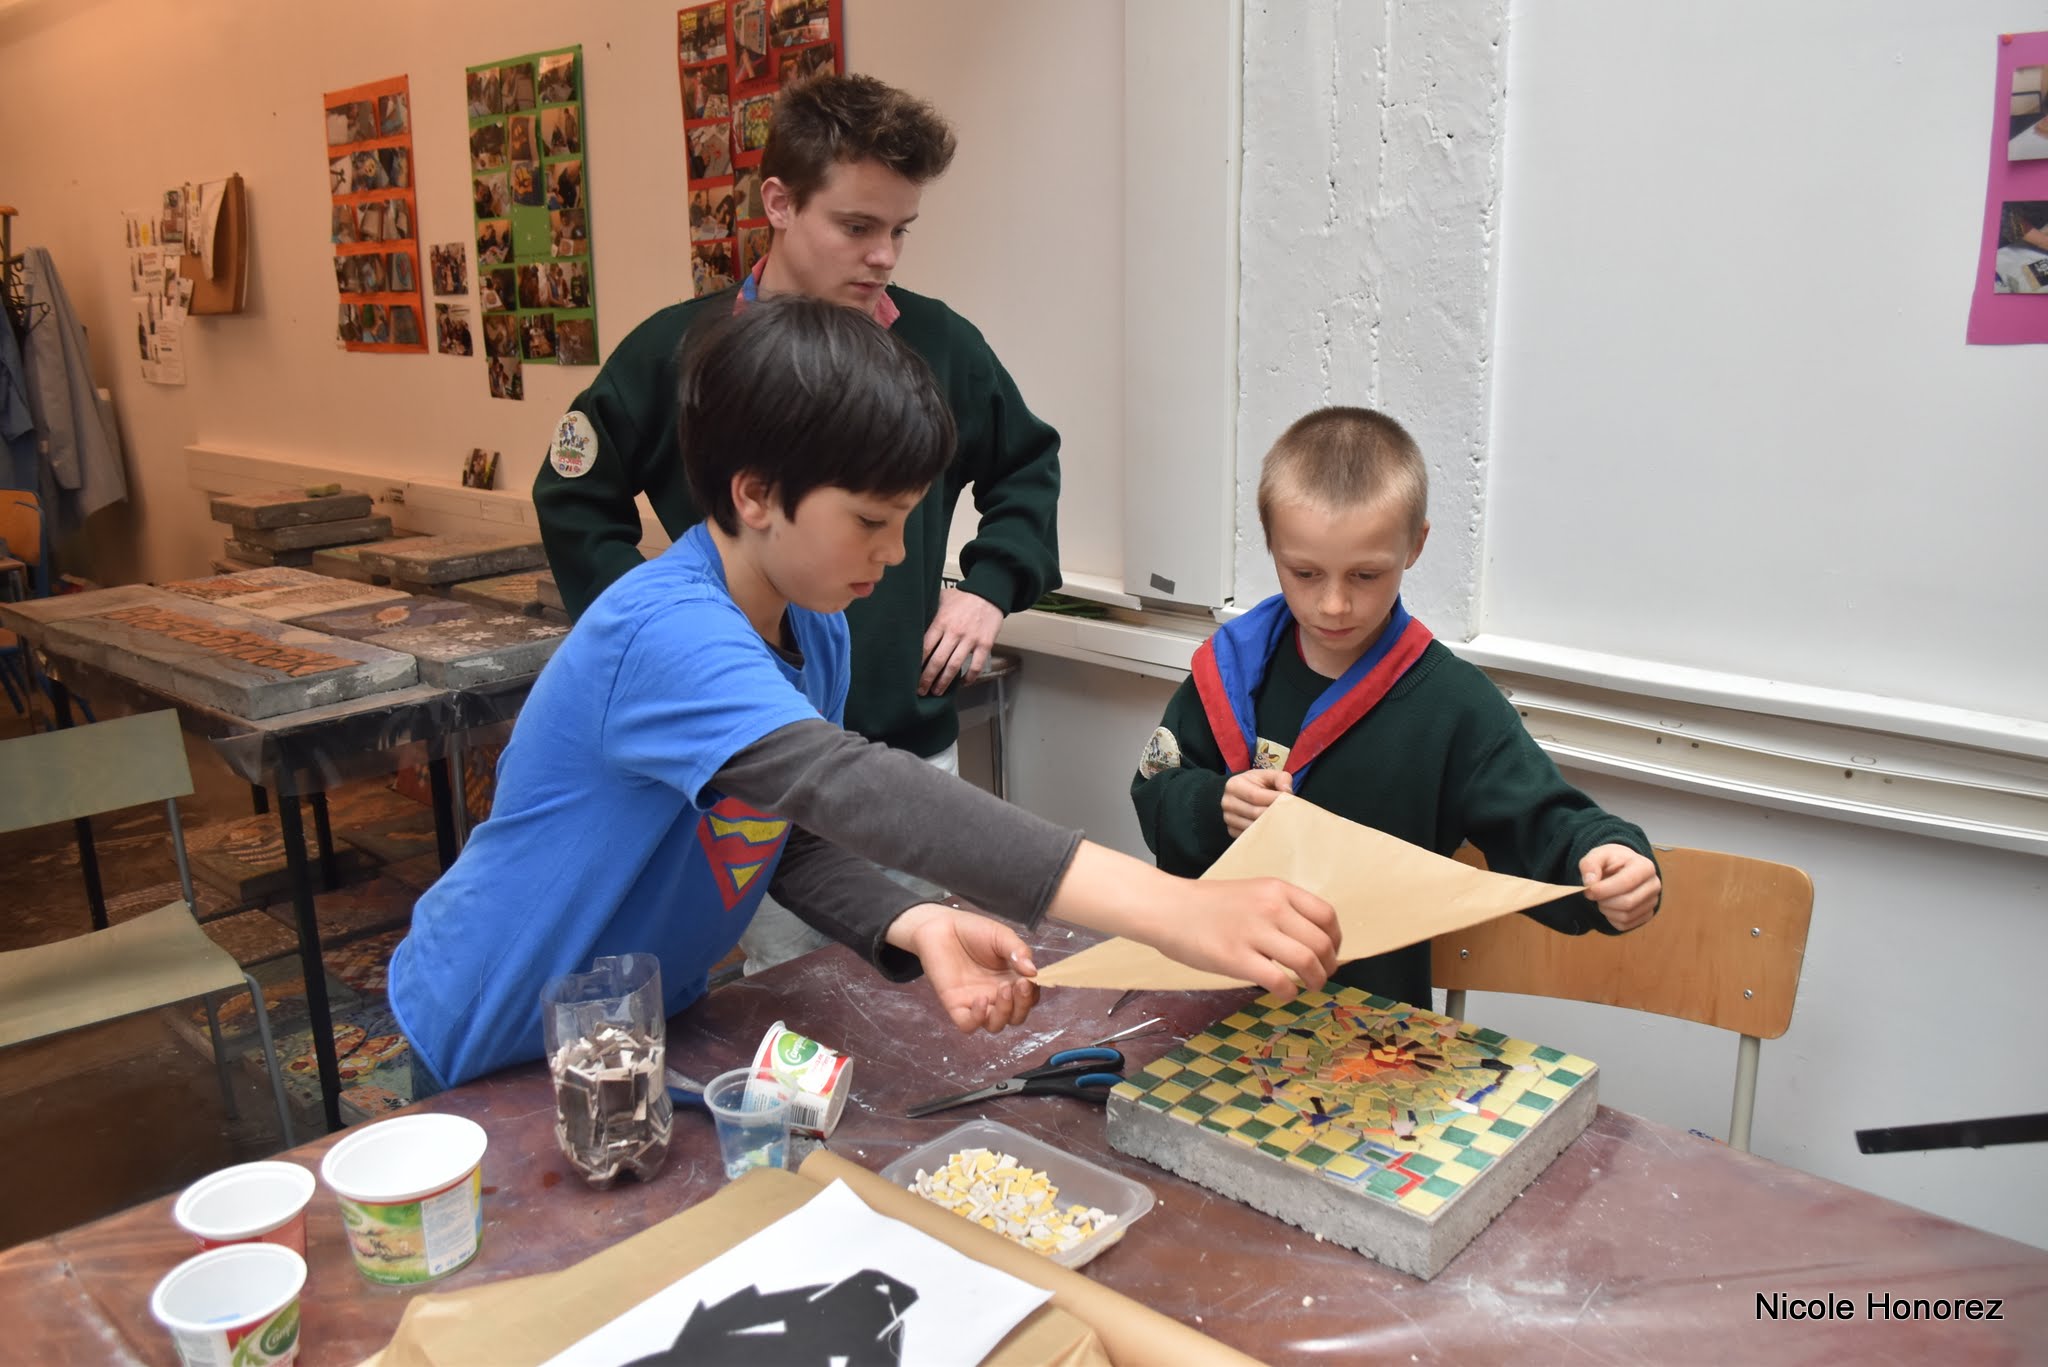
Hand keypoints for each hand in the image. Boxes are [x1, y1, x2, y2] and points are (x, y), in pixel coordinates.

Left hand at [890, 904, 1040, 1033]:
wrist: (941, 926)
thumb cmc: (973, 930)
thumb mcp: (1002, 936)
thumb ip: (1019, 951)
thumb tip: (1034, 973)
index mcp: (1011, 980)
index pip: (1029, 998)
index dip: (1033, 993)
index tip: (1031, 979)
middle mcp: (995, 995)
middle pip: (1016, 1016)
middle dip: (1022, 1005)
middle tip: (1020, 985)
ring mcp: (976, 1002)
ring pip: (996, 1024)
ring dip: (1004, 1013)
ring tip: (1003, 989)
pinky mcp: (955, 1005)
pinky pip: (968, 1025)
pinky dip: (978, 1018)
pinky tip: (980, 999)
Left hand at [918, 587, 1003, 695]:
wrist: (989, 593)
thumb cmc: (963, 597)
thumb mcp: (941, 598)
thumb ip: (928, 609)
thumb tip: (910, 617)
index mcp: (941, 621)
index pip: (925, 647)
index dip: (917, 664)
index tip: (910, 675)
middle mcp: (954, 632)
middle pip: (937, 661)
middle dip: (927, 679)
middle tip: (921, 690)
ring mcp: (970, 639)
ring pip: (954, 666)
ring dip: (944, 682)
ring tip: (937, 692)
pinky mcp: (985, 644)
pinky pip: (976, 666)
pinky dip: (969, 677)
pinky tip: (963, 683)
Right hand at [1146, 876, 1340, 998]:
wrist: (1167, 908)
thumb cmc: (1207, 905)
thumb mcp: (1252, 893)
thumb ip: (1280, 909)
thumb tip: (1310, 939)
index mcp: (1277, 890)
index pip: (1326, 915)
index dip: (1336, 940)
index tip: (1331, 954)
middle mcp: (1271, 907)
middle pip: (1321, 942)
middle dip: (1329, 966)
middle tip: (1322, 976)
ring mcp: (1254, 932)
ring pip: (1307, 962)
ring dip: (1316, 980)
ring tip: (1310, 986)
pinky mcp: (1236, 958)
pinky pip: (1279, 980)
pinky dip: (1290, 992)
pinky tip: (1284, 992)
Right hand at [1222, 768, 1292, 837]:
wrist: (1243, 794)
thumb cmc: (1257, 784)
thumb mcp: (1268, 775)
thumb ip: (1281, 778)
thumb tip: (1287, 792)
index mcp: (1234, 785)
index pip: (1255, 795)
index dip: (1274, 800)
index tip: (1289, 802)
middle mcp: (1227, 802)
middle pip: (1255, 813)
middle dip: (1274, 814)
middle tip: (1290, 814)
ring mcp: (1228, 818)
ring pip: (1253, 826)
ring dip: (1270, 825)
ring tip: (1283, 821)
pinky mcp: (1232, 830)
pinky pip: (1250, 835)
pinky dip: (1263, 833)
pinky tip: (1273, 828)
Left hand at [1580, 844, 1660, 931]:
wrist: (1621, 869)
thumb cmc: (1610, 862)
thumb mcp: (1597, 856)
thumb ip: (1590, 865)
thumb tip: (1590, 882)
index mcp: (1645, 866)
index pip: (1627, 882)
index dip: (1604, 889)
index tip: (1588, 890)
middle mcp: (1654, 885)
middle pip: (1627, 902)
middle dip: (1604, 900)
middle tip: (1593, 894)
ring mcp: (1652, 902)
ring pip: (1625, 916)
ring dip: (1606, 909)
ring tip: (1602, 897)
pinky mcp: (1646, 915)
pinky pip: (1625, 925)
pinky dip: (1611, 918)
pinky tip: (1609, 905)